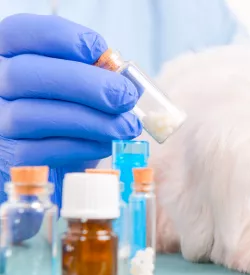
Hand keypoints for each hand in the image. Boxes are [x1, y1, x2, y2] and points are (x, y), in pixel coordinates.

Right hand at [0, 14, 141, 204]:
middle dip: (85, 85)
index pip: (23, 32)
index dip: (62, 38)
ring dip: (91, 121)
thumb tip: (121, 80)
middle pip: (25, 74)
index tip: (99, 50)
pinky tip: (109, 143)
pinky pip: (43, 151)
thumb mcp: (81, 80)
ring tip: (126, 126)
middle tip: (125, 97)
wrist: (59, 151)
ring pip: (32, 115)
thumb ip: (95, 71)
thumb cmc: (73, 105)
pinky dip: (83, 146)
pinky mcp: (10, 156)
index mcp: (10, 51)